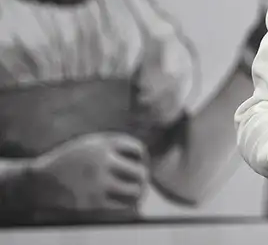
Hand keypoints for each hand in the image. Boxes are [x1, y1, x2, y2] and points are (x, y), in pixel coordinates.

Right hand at [28, 133, 148, 211]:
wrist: (39, 183)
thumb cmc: (69, 163)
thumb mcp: (89, 144)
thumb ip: (113, 146)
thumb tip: (143, 158)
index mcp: (102, 144)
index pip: (137, 149)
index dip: (141, 157)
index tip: (138, 163)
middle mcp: (102, 162)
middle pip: (140, 171)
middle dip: (142, 177)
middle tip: (140, 181)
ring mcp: (98, 183)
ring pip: (135, 190)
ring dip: (138, 193)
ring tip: (137, 193)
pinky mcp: (93, 203)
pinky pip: (122, 207)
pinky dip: (128, 206)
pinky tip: (127, 205)